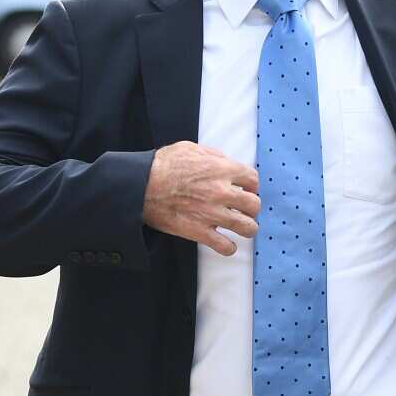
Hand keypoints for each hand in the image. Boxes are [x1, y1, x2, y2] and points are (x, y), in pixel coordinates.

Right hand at [143, 141, 259, 256]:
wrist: (141, 186)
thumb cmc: (162, 165)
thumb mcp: (190, 148)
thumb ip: (213, 155)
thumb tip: (226, 163)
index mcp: (222, 170)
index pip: (253, 180)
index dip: (251, 185)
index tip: (247, 190)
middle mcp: (222, 192)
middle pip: (254, 205)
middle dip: (251, 208)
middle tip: (244, 209)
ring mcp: (212, 214)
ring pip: (247, 227)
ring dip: (247, 228)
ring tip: (241, 227)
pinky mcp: (200, 232)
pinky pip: (226, 247)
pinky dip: (229, 247)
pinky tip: (225, 243)